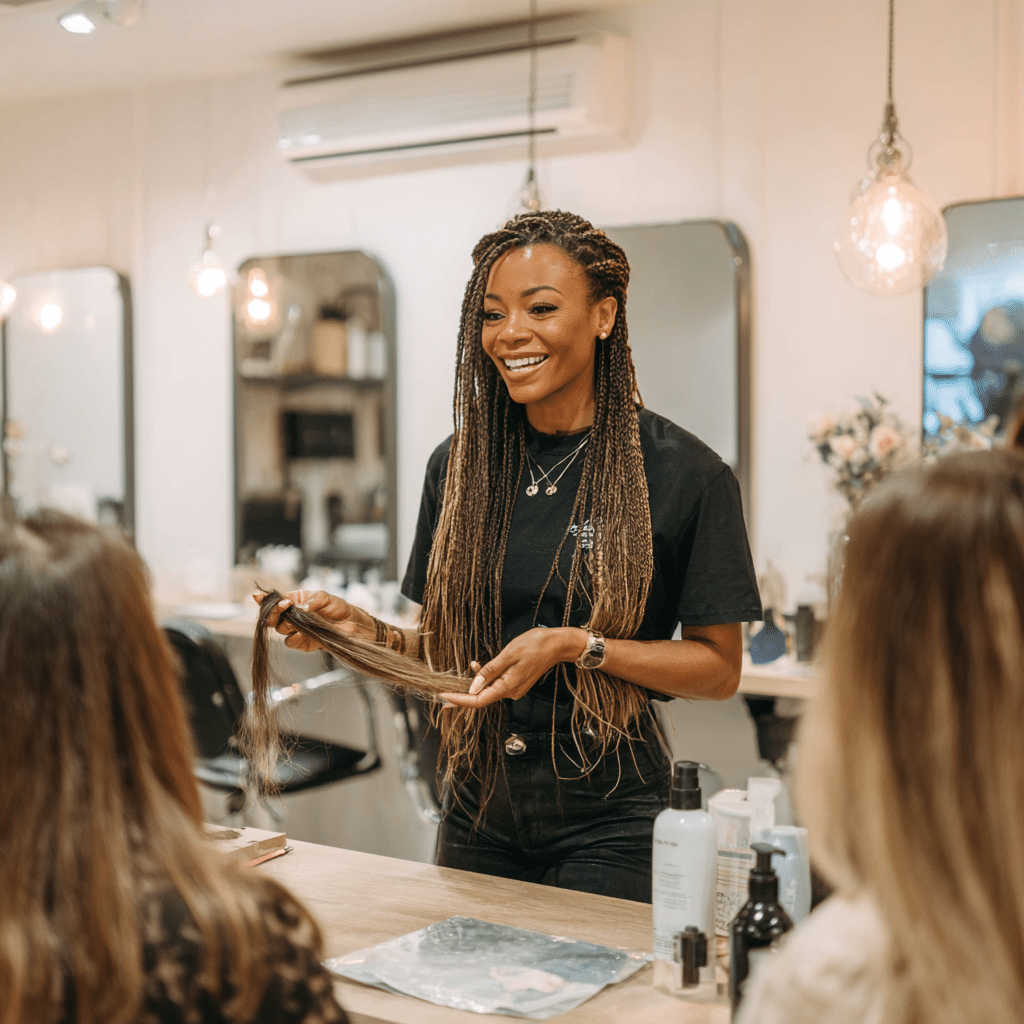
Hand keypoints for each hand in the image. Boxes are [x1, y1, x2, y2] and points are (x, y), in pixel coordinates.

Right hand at [252, 589, 367, 652]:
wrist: (353, 625)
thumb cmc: (339, 608)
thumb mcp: (325, 598)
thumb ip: (310, 602)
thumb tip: (297, 608)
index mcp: (296, 601)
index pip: (276, 600)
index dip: (265, 599)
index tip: (258, 597)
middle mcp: (293, 616)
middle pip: (272, 617)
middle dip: (274, 612)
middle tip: (283, 607)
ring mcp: (297, 630)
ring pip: (280, 630)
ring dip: (287, 624)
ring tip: (299, 619)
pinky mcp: (303, 643)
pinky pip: (290, 643)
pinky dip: (294, 638)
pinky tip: (302, 633)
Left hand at [440, 627, 585, 707]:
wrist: (558, 644)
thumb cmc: (535, 645)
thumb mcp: (508, 654)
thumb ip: (490, 671)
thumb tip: (473, 688)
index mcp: (508, 687)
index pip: (478, 701)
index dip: (459, 700)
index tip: (443, 697)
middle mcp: (511, 692)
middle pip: (482, 697)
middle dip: (464, 692)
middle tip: (443, 691)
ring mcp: (515, 689)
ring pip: (489, 689)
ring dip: (477, 681)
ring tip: (471, 664)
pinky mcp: (517, 683)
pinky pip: (497, 684)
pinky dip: (487, 677)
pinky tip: (481, 665)